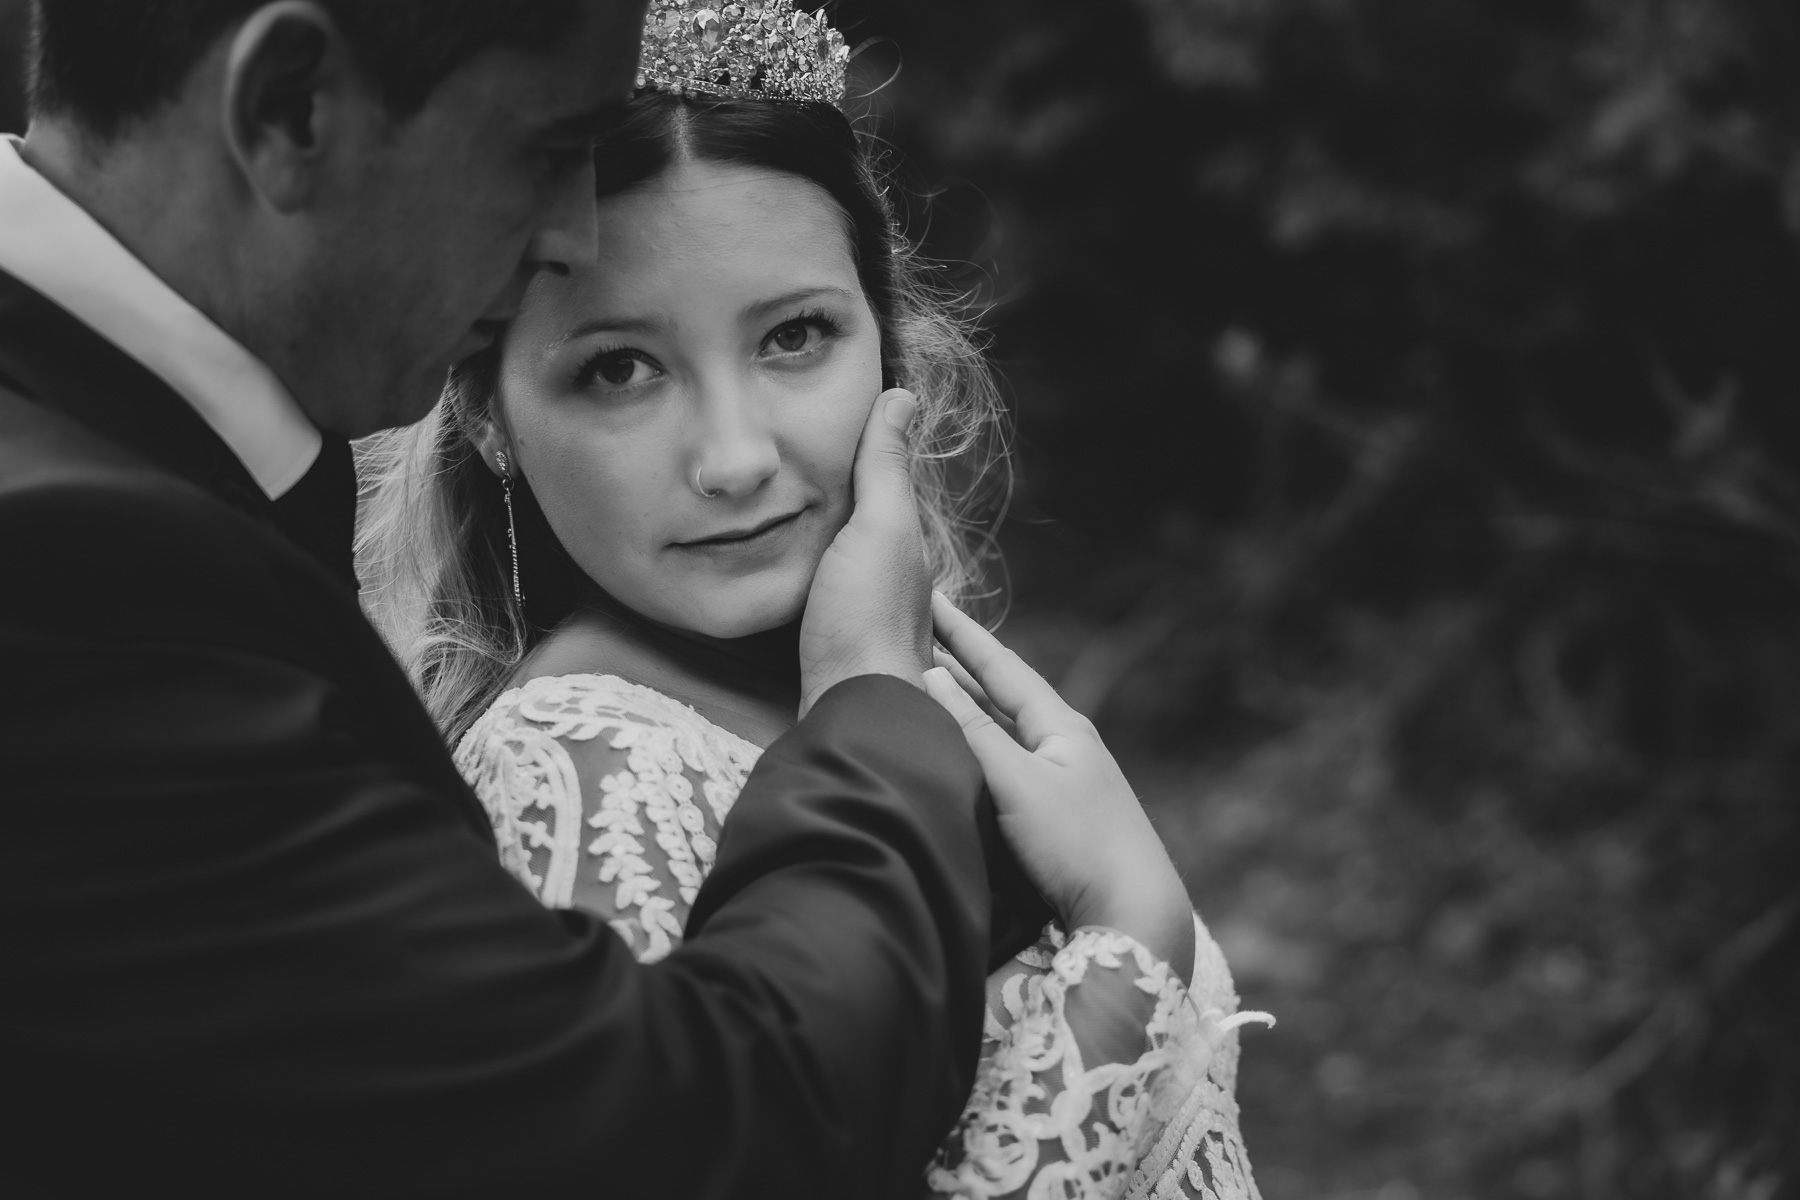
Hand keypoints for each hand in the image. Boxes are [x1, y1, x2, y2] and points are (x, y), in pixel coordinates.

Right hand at [798, 389, 931, 715]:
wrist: (850, 708)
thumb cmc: (868, 616)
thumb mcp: (879, 527)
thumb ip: (885, 469)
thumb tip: (902, 395)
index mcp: (906, 548)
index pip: (885, 489)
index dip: (862, 458)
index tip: (826, 426)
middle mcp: (892, 583)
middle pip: (862, 529)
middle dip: (837, 502)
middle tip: (791, 465)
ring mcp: (862, 618)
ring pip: (840, 565)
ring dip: (816, 542)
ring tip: (776, 512)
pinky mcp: (831, 648)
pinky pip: (816, 596)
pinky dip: (801, 577)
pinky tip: (777, 575)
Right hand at [923, 594, 1194, 981]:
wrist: (1134, 914)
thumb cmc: (1078, 845)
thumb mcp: (1017, 782)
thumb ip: (970, 730)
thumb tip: (929, 676)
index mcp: (1060, 726)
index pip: (1000, 665)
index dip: (961, 633)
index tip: (929, 596)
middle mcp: (1064, 746)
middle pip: (1002, 694)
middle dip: (960, 665)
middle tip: (920, 633)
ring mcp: (1063, 782)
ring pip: (1004, 730)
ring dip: (967, 706)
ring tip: (929, 683)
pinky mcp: (1057, 818)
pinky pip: (1006, 764)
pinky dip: (977, 746)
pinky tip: (962, 753)